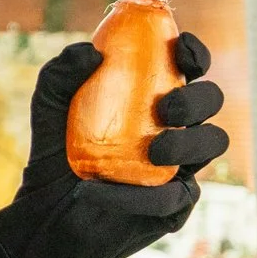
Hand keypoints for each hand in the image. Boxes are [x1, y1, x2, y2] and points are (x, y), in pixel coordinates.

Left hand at [0, 35, 230, 257]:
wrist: (44, 207)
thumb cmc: (55, 149)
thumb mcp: (49, 105)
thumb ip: (61, 72)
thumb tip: (90, 51)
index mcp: (154, 94)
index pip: (188, 66)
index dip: (195, 53)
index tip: (183, 50)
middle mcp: (176, 125)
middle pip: (211, 101)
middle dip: (197, 99)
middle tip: (166, 108)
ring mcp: (180, 164)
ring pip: (212, 143)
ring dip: (188, 142)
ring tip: (154, 150)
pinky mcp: (175, 204)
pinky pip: (176, 196)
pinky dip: (143, 194)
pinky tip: (104, 192)